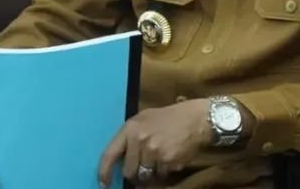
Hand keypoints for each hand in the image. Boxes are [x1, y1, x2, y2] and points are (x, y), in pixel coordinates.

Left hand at [96, 99, 210, 186]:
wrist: (196, 118)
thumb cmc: (168, 117)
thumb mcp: (144, 119)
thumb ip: (130, 136)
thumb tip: (118, 160)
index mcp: (130, 128)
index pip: (109, 154)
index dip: (104, 172)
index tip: (103, 183)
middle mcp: (140, 140)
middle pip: (128, 171)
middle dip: (135, 172)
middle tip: (145, 163)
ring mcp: (154, 151)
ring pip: (145, 176)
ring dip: (151, 172)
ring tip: (160, 156)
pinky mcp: (168, 161)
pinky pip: (161, 175)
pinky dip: (165, 170)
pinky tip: (171, 156)